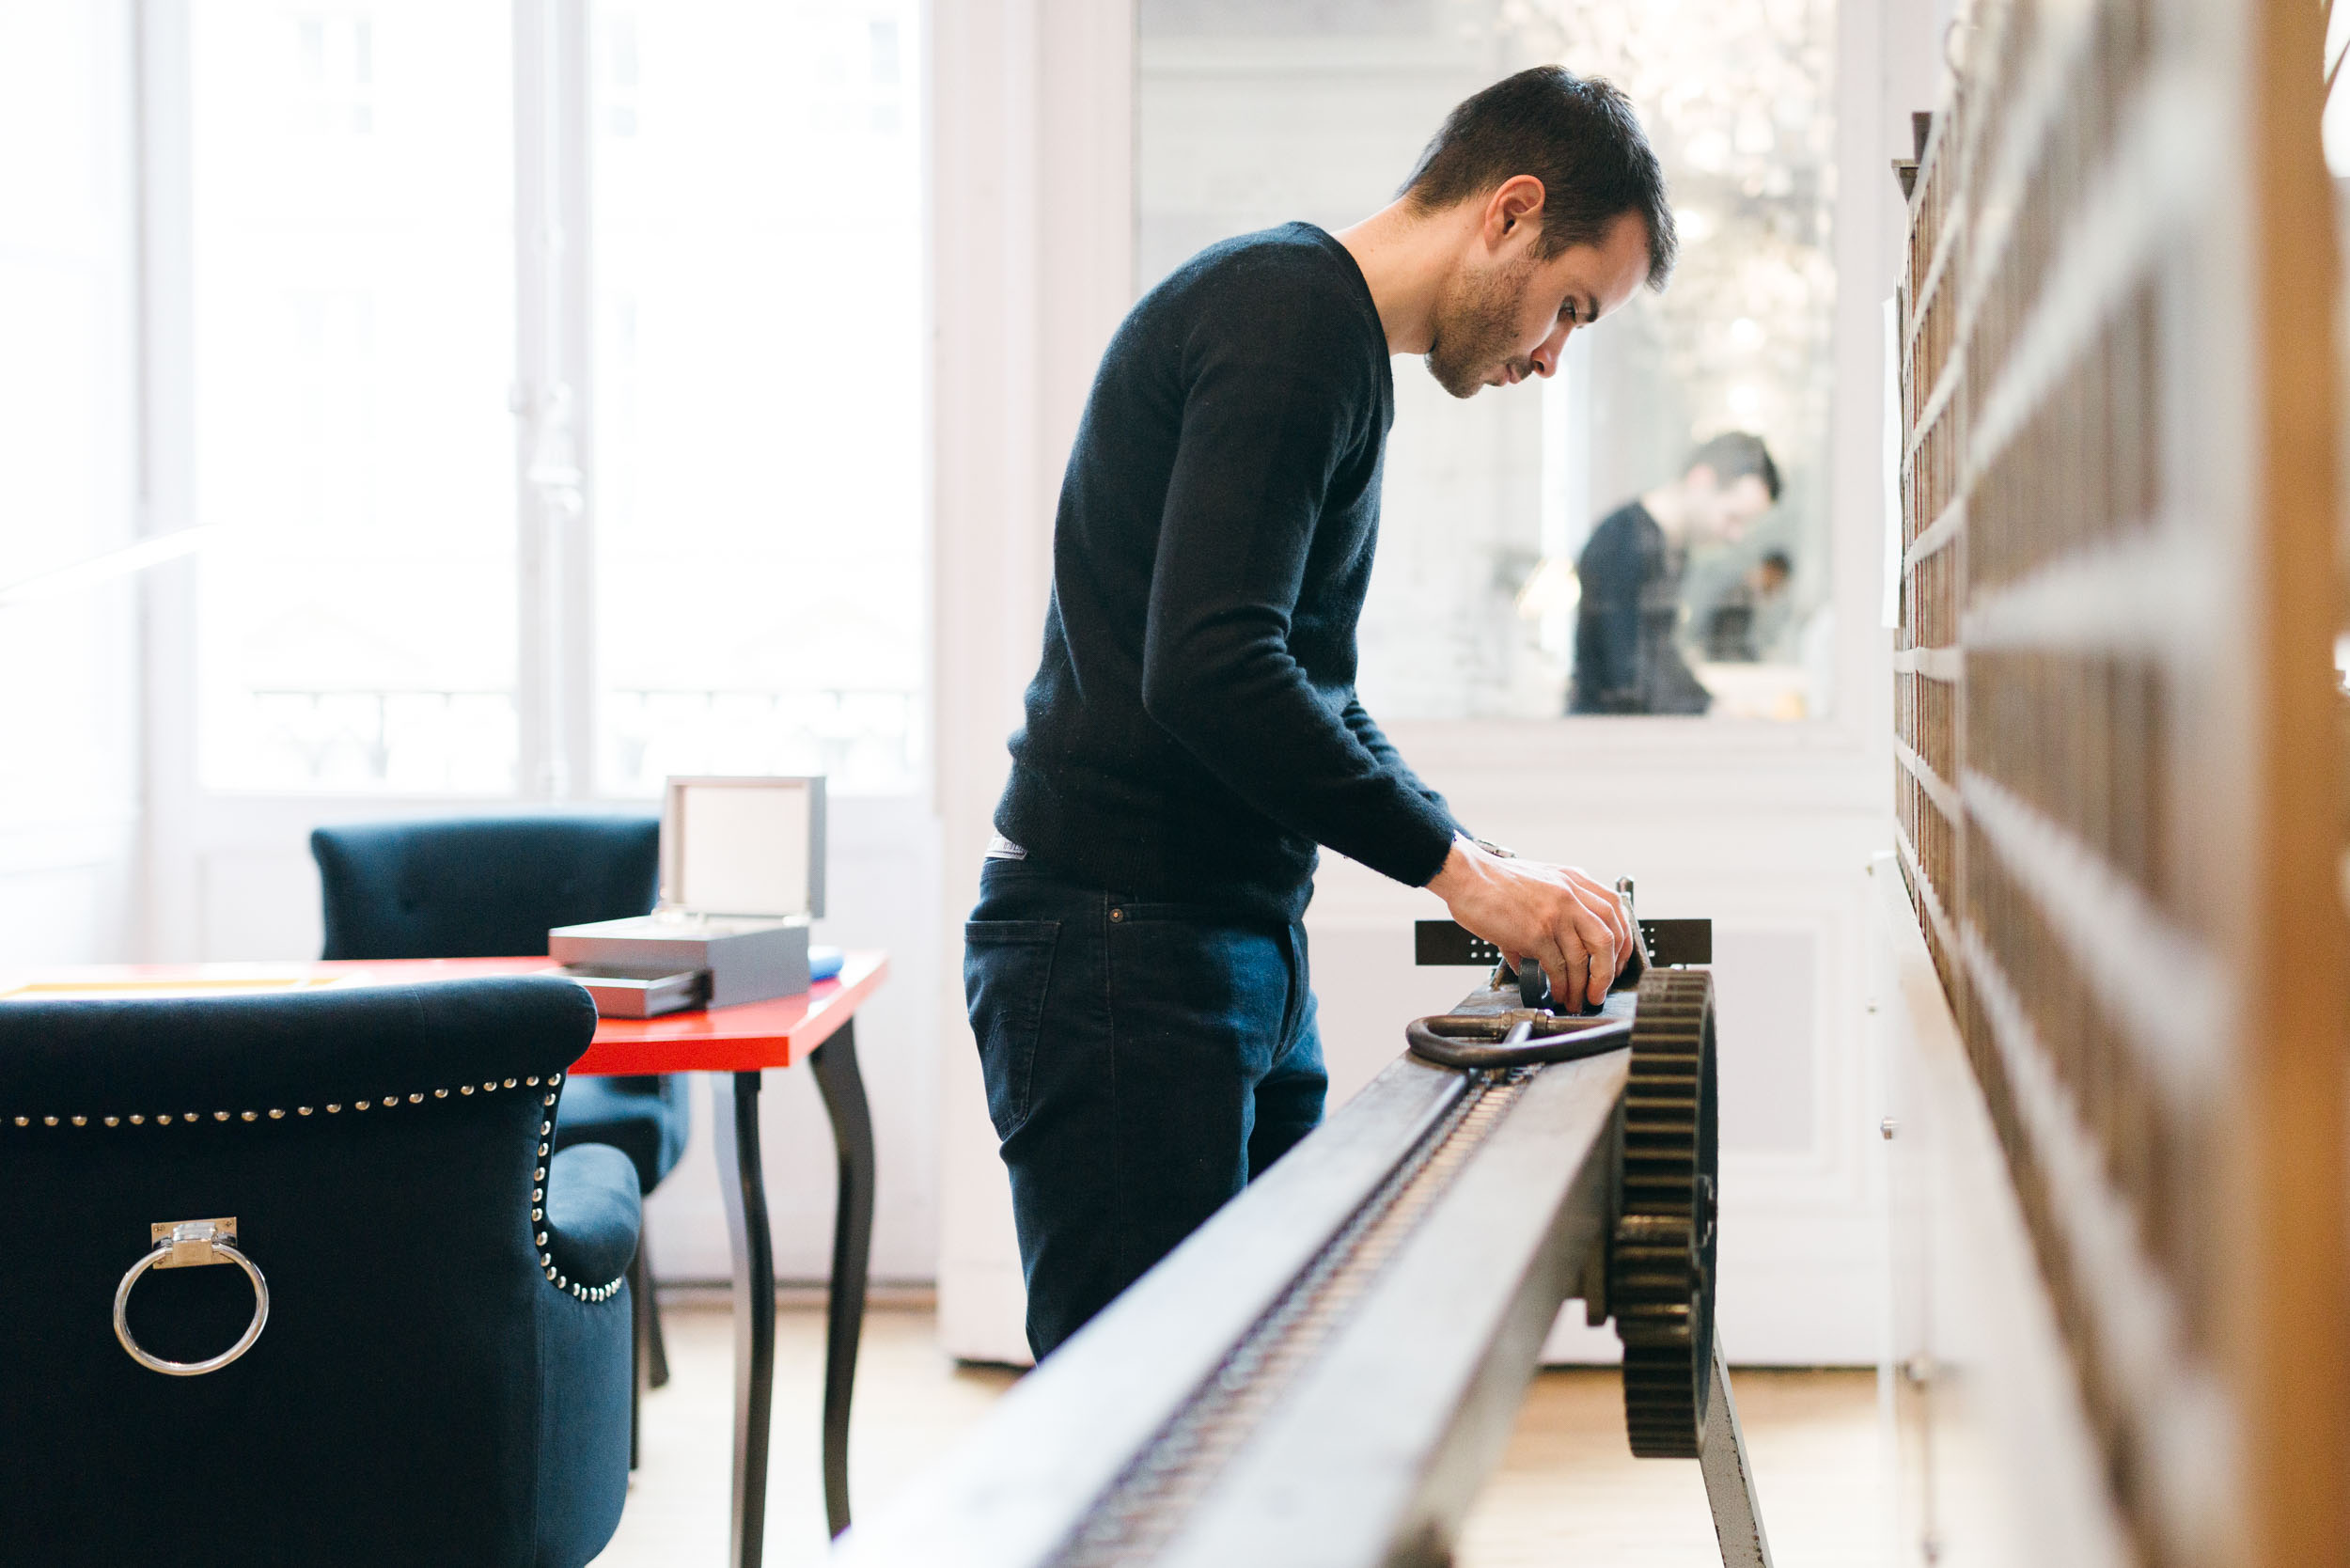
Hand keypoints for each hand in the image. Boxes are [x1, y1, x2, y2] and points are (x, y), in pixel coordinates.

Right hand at [1425, 837, 1633, 1008]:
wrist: (1467, 875)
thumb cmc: (1494, 881)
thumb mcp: (1538, 883)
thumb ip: (1553, 911)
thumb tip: (1549, 951)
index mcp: (1574, 880)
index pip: (1615, 911)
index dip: (1622, 941)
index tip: (1617, 961)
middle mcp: (1571, 895)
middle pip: (1608, 938)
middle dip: (1609, 970)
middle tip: (1601, 988)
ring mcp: (1556, 914)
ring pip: (1585, 958)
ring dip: (1584, 986)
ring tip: (1577, 999)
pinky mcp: (1537, 933)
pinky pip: (1559, 967)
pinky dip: (1562, 985)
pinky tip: (1557, 993)